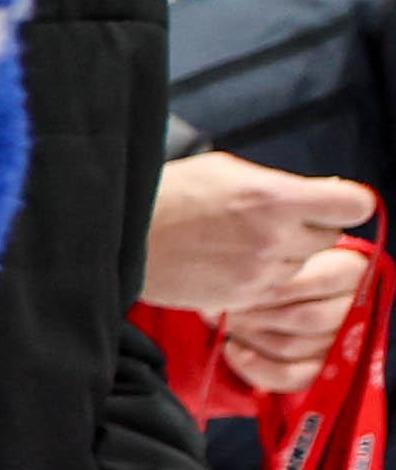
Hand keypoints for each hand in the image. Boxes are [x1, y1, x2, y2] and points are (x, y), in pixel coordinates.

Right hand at [151, 150, 375, 392]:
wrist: (114, 236)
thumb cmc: (167, 195)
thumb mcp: (227, 170)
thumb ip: (282, 185)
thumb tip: (329, 195)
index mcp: (273, 197)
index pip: (354, 206)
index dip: (345, 203)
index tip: (332, 203)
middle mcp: (273, 238)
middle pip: (330, 237)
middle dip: (309, 229)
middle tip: (274, 221)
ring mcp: (258, 273)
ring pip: (302, 265)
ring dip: (284, 255)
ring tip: (241, 242)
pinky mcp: (241, 299)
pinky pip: (275, 288)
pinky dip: (261, 276)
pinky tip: (229, 260)